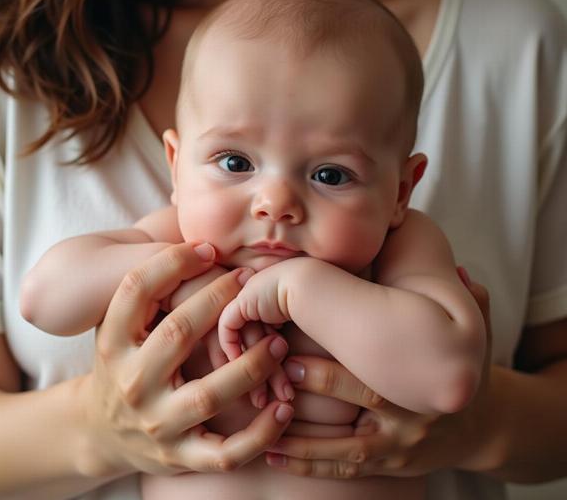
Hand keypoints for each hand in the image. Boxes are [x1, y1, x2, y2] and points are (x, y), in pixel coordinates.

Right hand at [77, 242, 293, 477]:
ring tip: (279, 343)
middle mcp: (131, 382)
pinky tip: (284, 408)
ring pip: (209, 394)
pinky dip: (260, 434)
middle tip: (251, 283)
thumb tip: (201, 246)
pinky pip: (225, 454)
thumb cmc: (123, 364)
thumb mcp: (122, 327)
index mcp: (113, 342)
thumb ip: (150, 294)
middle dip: (219, 301)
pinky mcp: (178, 457)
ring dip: (252, 366)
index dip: (172, 262)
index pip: (135, 289)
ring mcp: (155, 424)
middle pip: (178, 333)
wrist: (99, 433)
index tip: (207, 249)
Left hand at [265, 270, 492, 477]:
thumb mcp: (478, 337)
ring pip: (340, 451)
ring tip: (260, 432)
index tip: (291, 361)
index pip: (367, 382)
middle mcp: (406, 422)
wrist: (480, 426)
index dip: (327, 375)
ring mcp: (395, 450)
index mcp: (419, 388)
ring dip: (298, 443)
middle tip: (271, 386)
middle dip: (308, 401)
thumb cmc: (466, 371)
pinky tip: (275, 455)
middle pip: (349, 413)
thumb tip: (459, 271)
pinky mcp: (387, 468)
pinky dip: (308, 466)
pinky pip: (342, 471)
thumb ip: (470, 304)